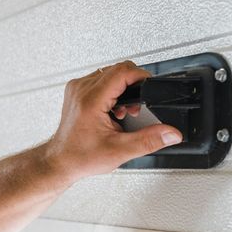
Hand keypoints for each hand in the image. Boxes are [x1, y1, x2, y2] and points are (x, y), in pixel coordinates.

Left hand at [46, 60, 182, 182]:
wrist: (61, 161)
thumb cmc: (80, 157)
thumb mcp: (120, 151)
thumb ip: (149, 140)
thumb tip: (170, 133)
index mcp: (91, 100)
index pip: (122, 72)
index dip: (141, 76)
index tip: (150, 85)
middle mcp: (82, 89)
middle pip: (117, 69)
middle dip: (133, 85)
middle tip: (135, 108)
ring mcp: (77, 88)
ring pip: (109, 73)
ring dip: (122, 88)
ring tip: (122, 111)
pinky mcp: (76, 90)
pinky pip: (100, 79)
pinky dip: (111, 90)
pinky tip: (112, 108)